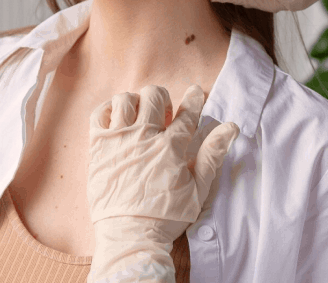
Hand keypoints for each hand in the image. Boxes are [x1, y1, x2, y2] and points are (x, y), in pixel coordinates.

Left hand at [87, 84, 238, 282]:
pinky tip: (117, 120)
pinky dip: (109, 110)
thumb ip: (213, 154)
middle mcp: (144, 137)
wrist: (129, 236)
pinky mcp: (98, 147)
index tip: (196, 92)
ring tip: (139, 117)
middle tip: (163, 114)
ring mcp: (118, 140)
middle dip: (162, 99)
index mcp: (171, 147)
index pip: (187, 111)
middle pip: (154, 96)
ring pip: (125, 100)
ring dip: (136, 103)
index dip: (194, 98)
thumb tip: (230, 128)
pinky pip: (100, 113)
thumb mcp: (198, 189)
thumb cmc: (166, 216)